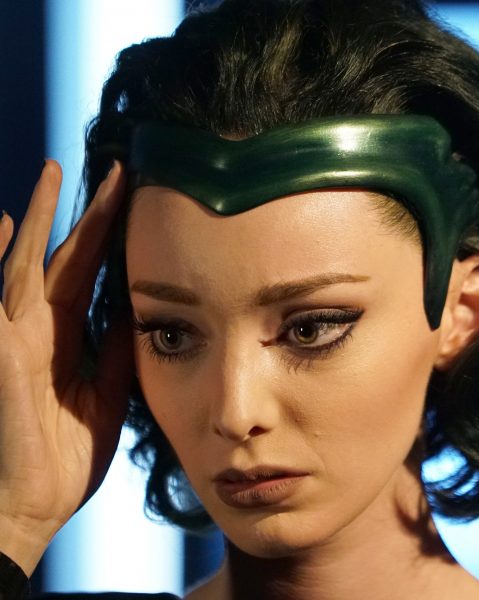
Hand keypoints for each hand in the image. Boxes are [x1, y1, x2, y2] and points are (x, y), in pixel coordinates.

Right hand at [0, 160, 132, 574]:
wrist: (31, 506)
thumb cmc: (64, 456)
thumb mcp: (107, 391)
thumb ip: (116, 349)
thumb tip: (138, 309)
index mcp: (68, 336)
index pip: (91, 273)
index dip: (110, 237)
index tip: (135, 200)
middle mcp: (39, 327)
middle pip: (65, 255)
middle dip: (88, 213)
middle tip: (114, 171)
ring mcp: (13, 335)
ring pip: (27, 262)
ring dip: (39, 216)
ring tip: (51, 170)